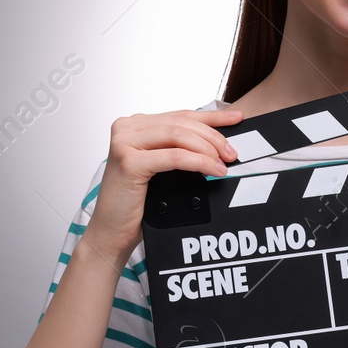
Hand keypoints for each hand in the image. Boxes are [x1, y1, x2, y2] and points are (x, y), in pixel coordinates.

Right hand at [85, 107, 244, 266]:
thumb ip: (179, 149)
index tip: (235, 118)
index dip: (212, 117)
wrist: (112, 232)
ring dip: (207, 149)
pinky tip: (211, 170)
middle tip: (232, 153)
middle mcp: (126, 128)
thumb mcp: (162, 168)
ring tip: (223, 164)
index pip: (180, 115)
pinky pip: (174, 156)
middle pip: (181, 123)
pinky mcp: (128, 161)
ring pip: (179, 135)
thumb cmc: (137, 203)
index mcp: (135, 125)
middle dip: (213, 137)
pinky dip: (198, 162)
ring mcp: (124, 143)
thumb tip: (217, 142)